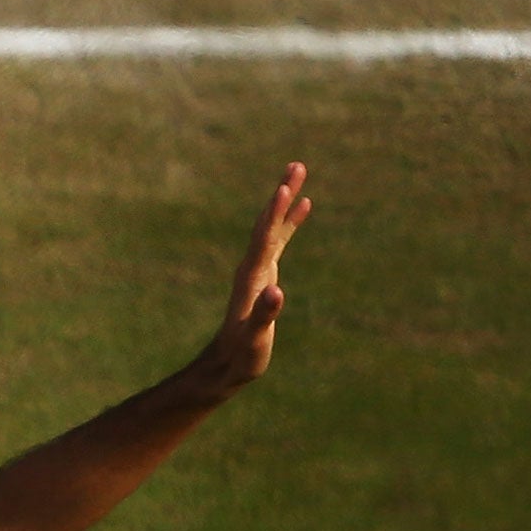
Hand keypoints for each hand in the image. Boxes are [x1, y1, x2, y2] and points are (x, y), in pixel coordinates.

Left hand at [197, 162, 311, 394]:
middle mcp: (252, 266)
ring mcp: (258, 268)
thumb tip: (277, 292)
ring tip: (299, 173)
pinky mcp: (265, 274)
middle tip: (296, 166)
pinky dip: (291, 221)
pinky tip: (304, 206)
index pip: (264, 238)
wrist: (227, 363)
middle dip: (282, 195)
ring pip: (273, 227)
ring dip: (286, 201)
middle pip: (267, 223)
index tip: (284, 188)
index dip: (275, 214)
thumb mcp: (254, 337)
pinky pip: (280, 240)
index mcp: (251, 277)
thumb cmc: (242, 354)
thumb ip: (264, 315)